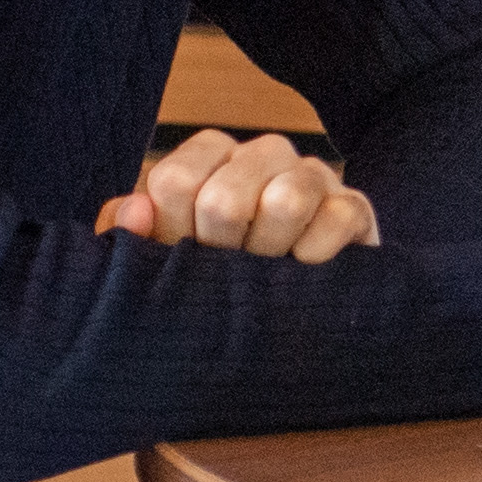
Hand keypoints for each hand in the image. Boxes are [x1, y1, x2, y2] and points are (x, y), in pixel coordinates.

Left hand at [107, 130, 377, 262]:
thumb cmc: (210, 282)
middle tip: (225, 278)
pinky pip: (338, 219)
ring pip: (287, 200)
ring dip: (270, 254)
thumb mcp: (160, 263)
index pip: (174, 181)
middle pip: (226, 197)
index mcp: (210, 155)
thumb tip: (135, 212)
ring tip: (264, 279)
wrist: (282, 327)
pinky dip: (315, 257)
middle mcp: (263, 154)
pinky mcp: (354, 206)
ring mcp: (313, 176)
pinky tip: (303, 277)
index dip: (173, 235)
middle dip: (221, 254)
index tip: (183, 261)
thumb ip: (127, 238)